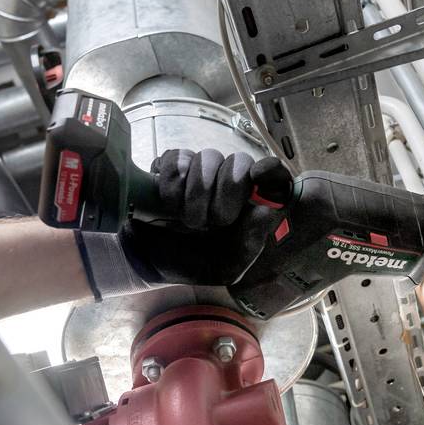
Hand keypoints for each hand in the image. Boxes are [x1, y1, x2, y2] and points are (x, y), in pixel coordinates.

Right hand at [119, 149, 291, 285]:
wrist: (151, 263)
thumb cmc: (195, 262)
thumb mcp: (226, 267)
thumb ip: (249, 243)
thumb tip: (265, 211)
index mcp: (249, 203)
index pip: (273, 174)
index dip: (271, 170)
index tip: (261, 176)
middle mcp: (227, 181)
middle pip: (239, 161)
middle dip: (229, 190)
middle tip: (216, 221)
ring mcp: (198, 171)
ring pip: (208, 157)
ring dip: (198, 193)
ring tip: (189, 221)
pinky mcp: (168, 168)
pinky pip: (176, 159)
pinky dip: (173, 183)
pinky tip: (169, 205)